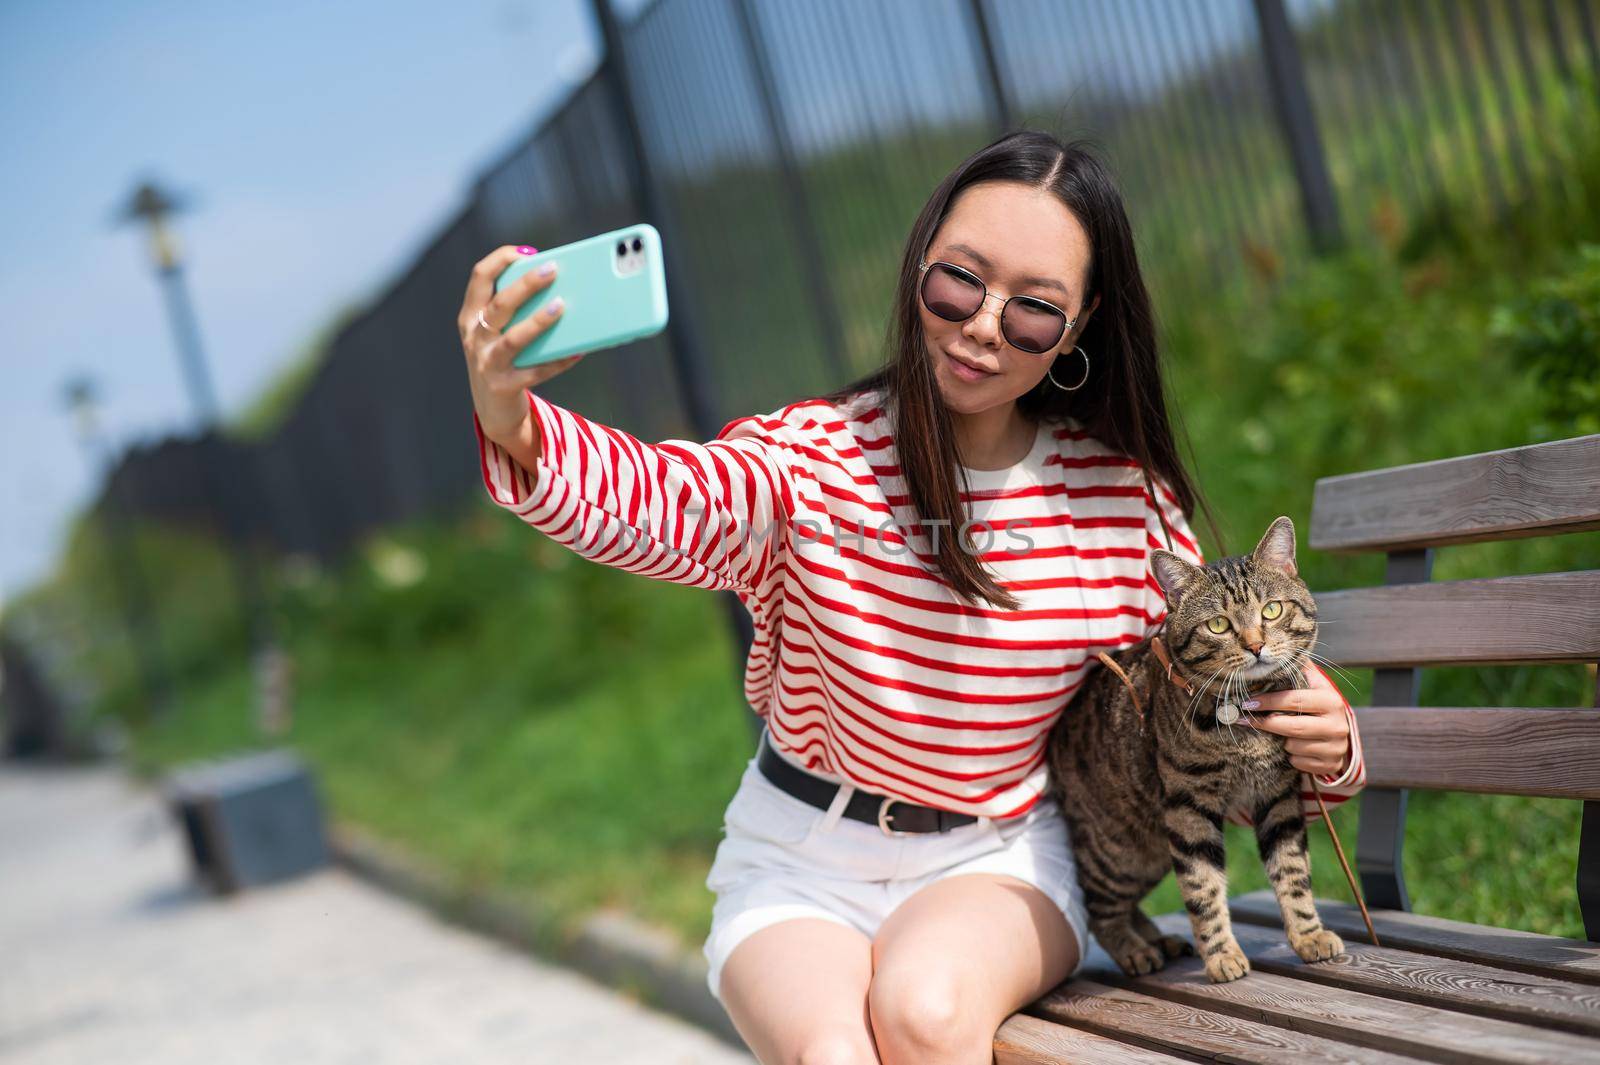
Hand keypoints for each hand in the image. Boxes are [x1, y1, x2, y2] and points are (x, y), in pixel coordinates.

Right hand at [459, 244, 581, 443]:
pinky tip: (578, 351)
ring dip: (538, 321)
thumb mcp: (497, 332)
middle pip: (500, 304)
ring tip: (561, 306)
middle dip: (526, 284)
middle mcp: (475, 337)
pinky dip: (558, 361)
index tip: (525, 251)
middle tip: (553, 269)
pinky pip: (536, 372)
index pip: (479, 278)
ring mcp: (488, 363)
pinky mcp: (505, 386)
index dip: (500, 260)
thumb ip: (516, 310)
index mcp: (471, 316)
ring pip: (514, 339)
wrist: (492, 409)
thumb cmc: (503, 359)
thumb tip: (560, 287)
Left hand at [1238, 665, 1351, 777]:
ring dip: (1280, 740)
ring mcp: (1335, 747)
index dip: (1268, 701)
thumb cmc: (1319, 706)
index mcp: (1331, 701)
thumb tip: (1287, 646)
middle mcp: (1337, 725)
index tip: (1247, 701)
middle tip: (1244, 718)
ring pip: (1292, 746)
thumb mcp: (1315, 686)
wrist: (1341, 736)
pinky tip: (1293, 747)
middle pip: (1292, 726)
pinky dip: (1290, 755)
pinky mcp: (1329, 765)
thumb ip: (1301, 668)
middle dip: (1265, 723)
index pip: (1294, 700)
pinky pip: (1298, 762)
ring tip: (1280, 732)